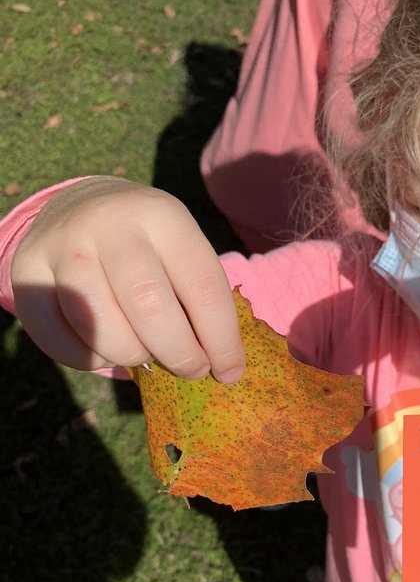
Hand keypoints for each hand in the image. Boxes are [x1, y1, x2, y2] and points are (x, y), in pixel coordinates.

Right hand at [11, 177, 245, 381]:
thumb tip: (223, 368)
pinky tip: (105, 348)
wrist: (82, 208)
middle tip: (191, 369)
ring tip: (144, 354)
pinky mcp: (28, 272)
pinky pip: (58, 338)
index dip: (221, 340)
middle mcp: (110, 225)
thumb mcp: (182, 253)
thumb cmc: (150, 248)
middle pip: (149, 305)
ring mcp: (64, 246)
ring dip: (131, 356)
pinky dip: (88, 358)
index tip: (230, 372)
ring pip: (100, 325)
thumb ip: (201, 302)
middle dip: (179, 353)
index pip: (202, 287)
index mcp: (163, 217)